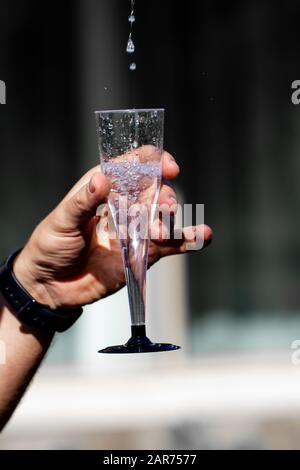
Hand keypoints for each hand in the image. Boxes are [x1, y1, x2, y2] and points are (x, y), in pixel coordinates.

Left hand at [14, 152, 212, 309]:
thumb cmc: (50, 245)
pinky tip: (203, 236)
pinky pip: (170, 245)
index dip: (153, 162)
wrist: (50, 285)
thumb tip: (102, 179)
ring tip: (164, 231)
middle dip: (162, 197)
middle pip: (154, 191)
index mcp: (104, 188)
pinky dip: (188, 240)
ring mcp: (135, 230)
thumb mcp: (61, 221)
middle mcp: (124, 206)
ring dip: (172, 219)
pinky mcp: (142, 254)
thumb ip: (83, 202)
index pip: (134, 166)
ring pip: (164, 217)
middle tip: (162, 210)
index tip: (168, 166)